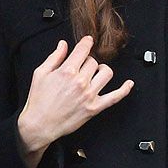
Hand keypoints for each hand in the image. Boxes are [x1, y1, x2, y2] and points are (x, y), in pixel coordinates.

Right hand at [17, 35, 133, 152]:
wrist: (39, 126)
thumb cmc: (38, 100)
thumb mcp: (41, 73)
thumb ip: (55, 57)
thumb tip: (63, 44)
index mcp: (67, 70)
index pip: (83, 49)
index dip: (86, 42)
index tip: (88, 41)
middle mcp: (80, 81)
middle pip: (93, 61)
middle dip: (87, 61)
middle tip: (80, 67)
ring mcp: (89, 95)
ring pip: (106, 73)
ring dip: (101, 70)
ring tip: (94, 73)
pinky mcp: (94, 108)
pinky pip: (114, 97)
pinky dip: (124, 90)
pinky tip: (129, 84)